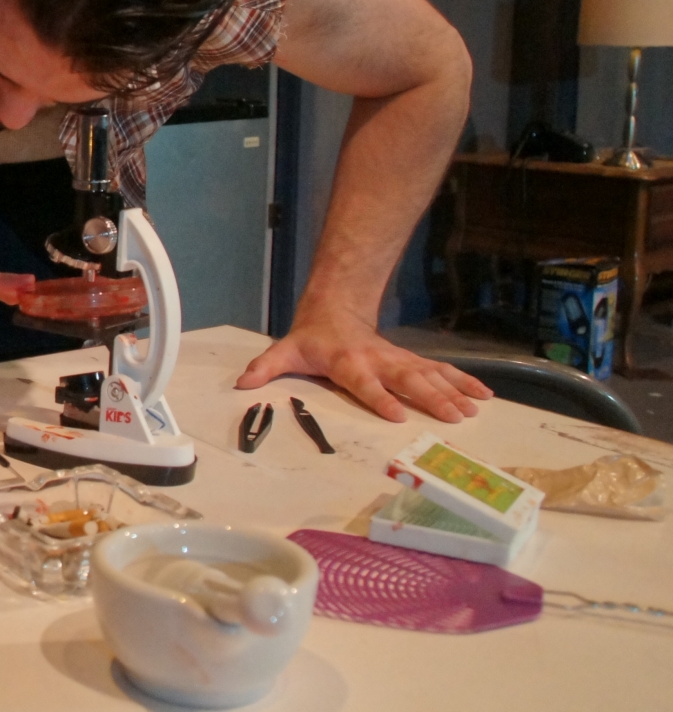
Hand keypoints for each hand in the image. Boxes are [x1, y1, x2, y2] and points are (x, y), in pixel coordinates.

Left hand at [235, 312, 492, 422]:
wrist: (334, 309)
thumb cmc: (310, 339)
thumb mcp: (284, 351)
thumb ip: (265, 367)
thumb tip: (242, 383)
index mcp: (347, 362)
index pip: (364, 382)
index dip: (379, 397)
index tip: (396, 415)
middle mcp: (378, 360)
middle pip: (406, 379)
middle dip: (429, 397)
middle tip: (452, 417)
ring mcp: (398, 359)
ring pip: (429, 374)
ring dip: (452, 391)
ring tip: (472, 410)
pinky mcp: (411, 360)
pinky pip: (441, 370)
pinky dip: (463, 381)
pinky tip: (483, 395)